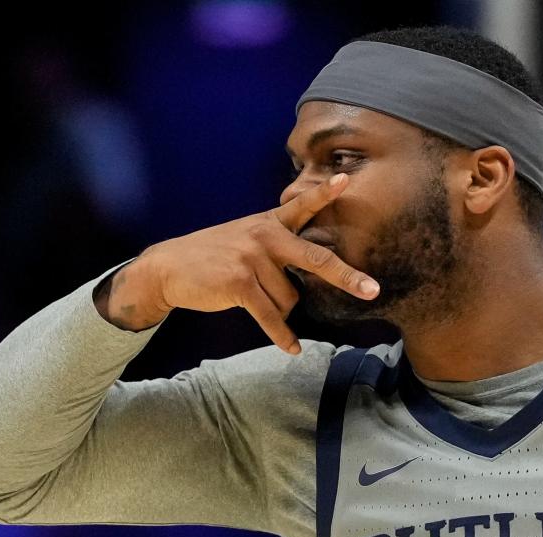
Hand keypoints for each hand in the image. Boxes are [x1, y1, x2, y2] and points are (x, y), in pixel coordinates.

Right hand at [95, 173, 378, 352]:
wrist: (169, 268)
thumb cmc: (212, 257)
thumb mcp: (244, 238)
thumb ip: (275, 245)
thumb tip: (305, 279)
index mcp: (268, 223)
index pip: (301, 206)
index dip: (324, 194)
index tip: (346, 181)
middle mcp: (264, 236)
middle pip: (316, 258)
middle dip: (346, 276)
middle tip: (373, 290)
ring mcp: (253, 258)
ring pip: (289, 299)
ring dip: (279, 311)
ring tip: (254, 301)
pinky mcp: (240, 283)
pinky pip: (271, 316)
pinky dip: (282, 336)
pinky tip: (292, 348)